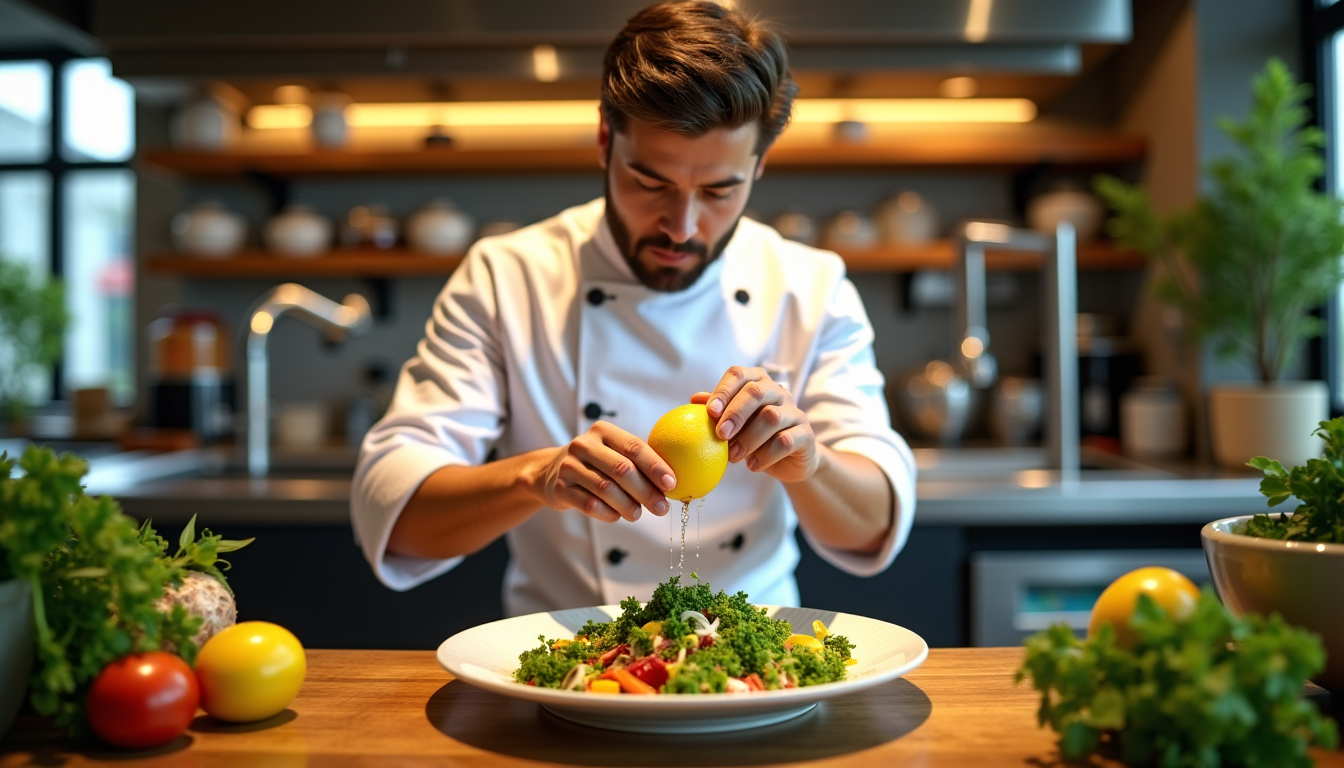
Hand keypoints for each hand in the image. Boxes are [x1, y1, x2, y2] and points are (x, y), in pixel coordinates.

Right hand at [526, 421, 675, 522]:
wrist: (549, 472)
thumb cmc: (595, 464)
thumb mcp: (612, 452)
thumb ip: (638, 462)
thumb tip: (673, 483)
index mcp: (603, 431)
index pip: (634, 447)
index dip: (655, 466)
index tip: (672, 484)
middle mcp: (584, 445)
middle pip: (622, 469)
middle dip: (646, 491)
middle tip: (661, 508)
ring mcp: (569, 466)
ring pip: (606, 489)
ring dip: (627, 505)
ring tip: (637, 514)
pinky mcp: (560, 488)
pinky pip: (589, 504)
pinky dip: (607, 513)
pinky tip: (616, 516)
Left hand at [694, 366, 818, 483]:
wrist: (789, 461)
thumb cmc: (755, 437)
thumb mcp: (734, 424)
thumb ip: (718, 411)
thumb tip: (694, 399)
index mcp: (758, 382)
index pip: (739, 375)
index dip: (723, 390)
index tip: (710, 411)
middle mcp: (778, 391)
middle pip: (756, 392)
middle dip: (735, 413)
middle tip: (721, 434)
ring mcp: (795, 411)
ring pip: (771, 417)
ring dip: (748, 439)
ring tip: (733, 457)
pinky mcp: (806, 434)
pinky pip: (785, 441)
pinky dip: (765, 455)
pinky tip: (752, 465)